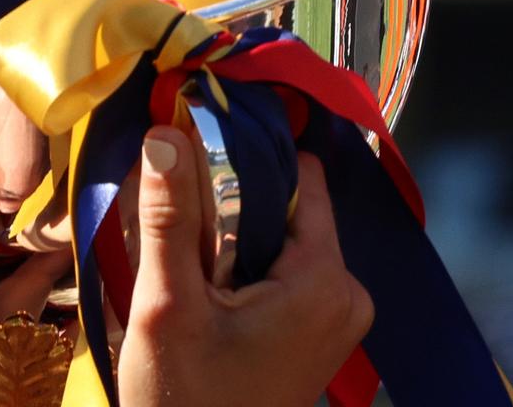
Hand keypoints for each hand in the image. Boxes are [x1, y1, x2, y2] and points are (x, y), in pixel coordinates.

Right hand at [118, 126, 373, 406]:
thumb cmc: (185, 401)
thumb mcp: (168, 306)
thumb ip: (169, 217)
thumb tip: (165, 132)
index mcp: (326, 279)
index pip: (301, 178)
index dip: (245, 155)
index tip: (193, 145)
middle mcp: (347, 292)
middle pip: (288, 208)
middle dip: (229, 201)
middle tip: (173, 212)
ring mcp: (336, 316)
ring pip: (278, 238)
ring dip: (229, 235)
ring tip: (181, 256)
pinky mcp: (316, 333)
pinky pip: (281, 270)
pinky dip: (241, 265)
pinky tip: (200, 283)